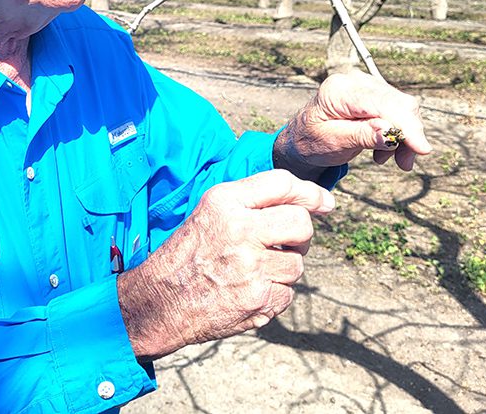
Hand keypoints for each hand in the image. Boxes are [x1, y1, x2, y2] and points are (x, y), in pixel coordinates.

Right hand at [117, 169, 332, 359]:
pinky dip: (274, 295)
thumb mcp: (210, 211)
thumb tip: (313, 202)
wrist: (161, 301)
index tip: (324, 202)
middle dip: (300, 236)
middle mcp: (240, 229)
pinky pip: (287, 294)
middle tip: (284, 244)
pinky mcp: (257, 299)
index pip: (282, 184)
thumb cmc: (189, 253)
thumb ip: (253, 201)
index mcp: (225, 201)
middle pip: (300, 224)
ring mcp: (250, 266)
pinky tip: (250, 291)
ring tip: (255, 271)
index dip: (309, 192)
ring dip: (284, 269)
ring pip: (297, 264)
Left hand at [273, 69, 430, 174]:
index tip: (423, 149)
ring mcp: (365, 85)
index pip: (383, 103)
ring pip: (403, 108)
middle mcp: (355, 81)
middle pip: (399, 104)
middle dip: (408, 135)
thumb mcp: (333, 142)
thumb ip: (362, 136)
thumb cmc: (312, 141)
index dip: (407, 126)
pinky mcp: (373, 95)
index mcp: (339, 90)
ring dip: (404, 137)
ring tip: (391, 159)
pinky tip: (385, 149)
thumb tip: (391, 133)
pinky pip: (398, 111)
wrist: (302, 139)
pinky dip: (399, 133)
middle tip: (404, 164)